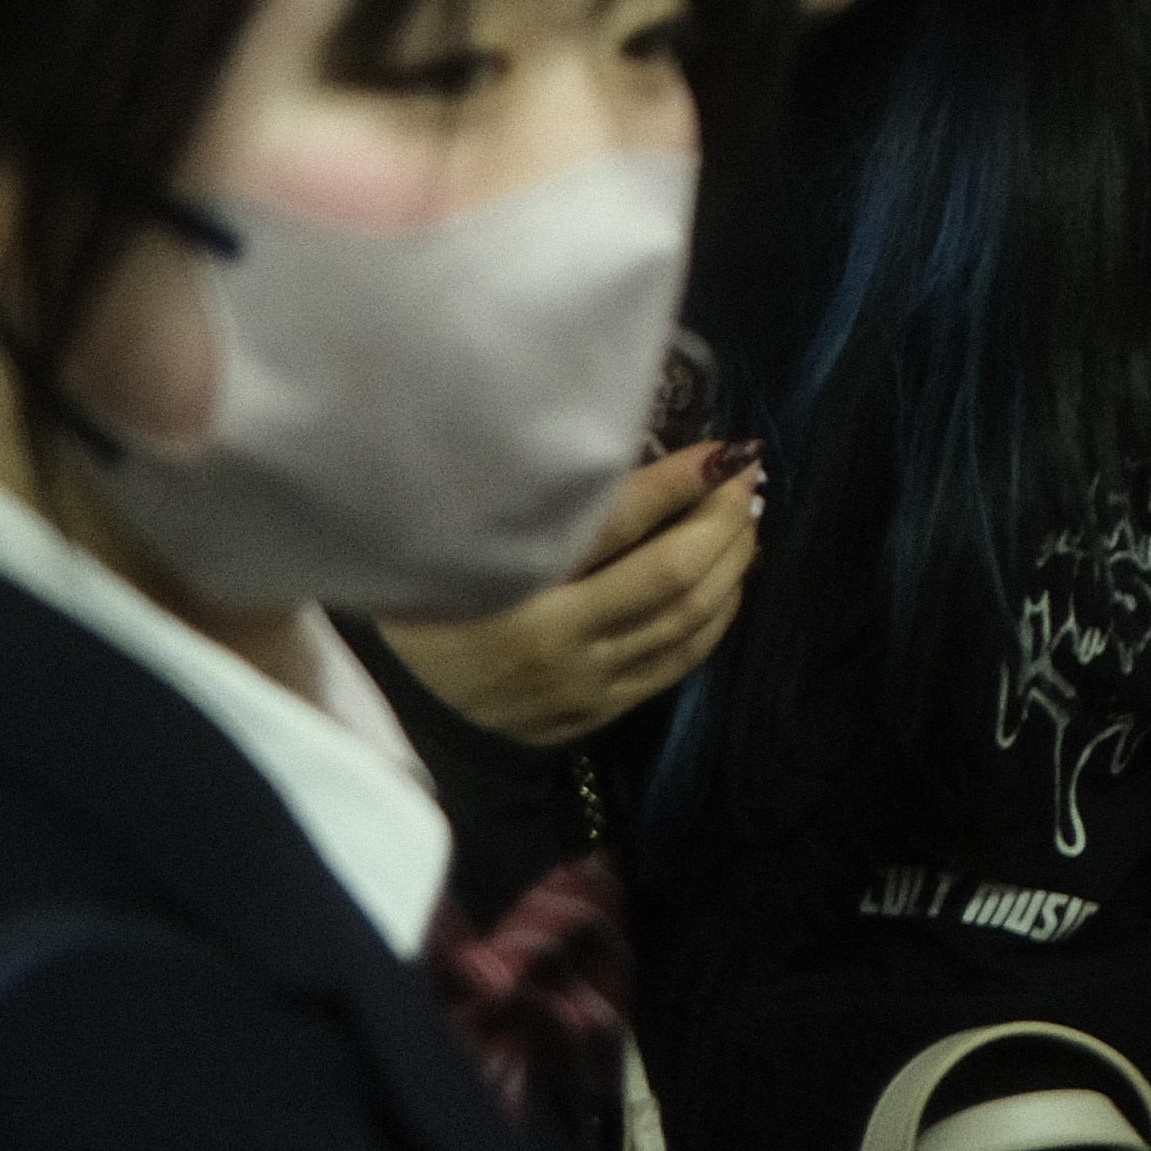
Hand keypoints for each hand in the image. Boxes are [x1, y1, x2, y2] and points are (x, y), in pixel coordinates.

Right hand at [373, 440, 759, 744]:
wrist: (404, 700)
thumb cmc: (429, 594)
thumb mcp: (458, 535)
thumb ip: (530, 494)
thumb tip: (610, 436)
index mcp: (513, 587)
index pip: (620, 520)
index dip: (682, 480)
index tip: (725, 449)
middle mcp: (555, 642)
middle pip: (671, 573)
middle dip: (722, 518)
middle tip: (746, 477)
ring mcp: (581, 684)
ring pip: (686, 620)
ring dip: (731, 564)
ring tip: (747, 519)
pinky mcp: (595, 713)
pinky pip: (677, 663)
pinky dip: (716, 617)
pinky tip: (729, 581)